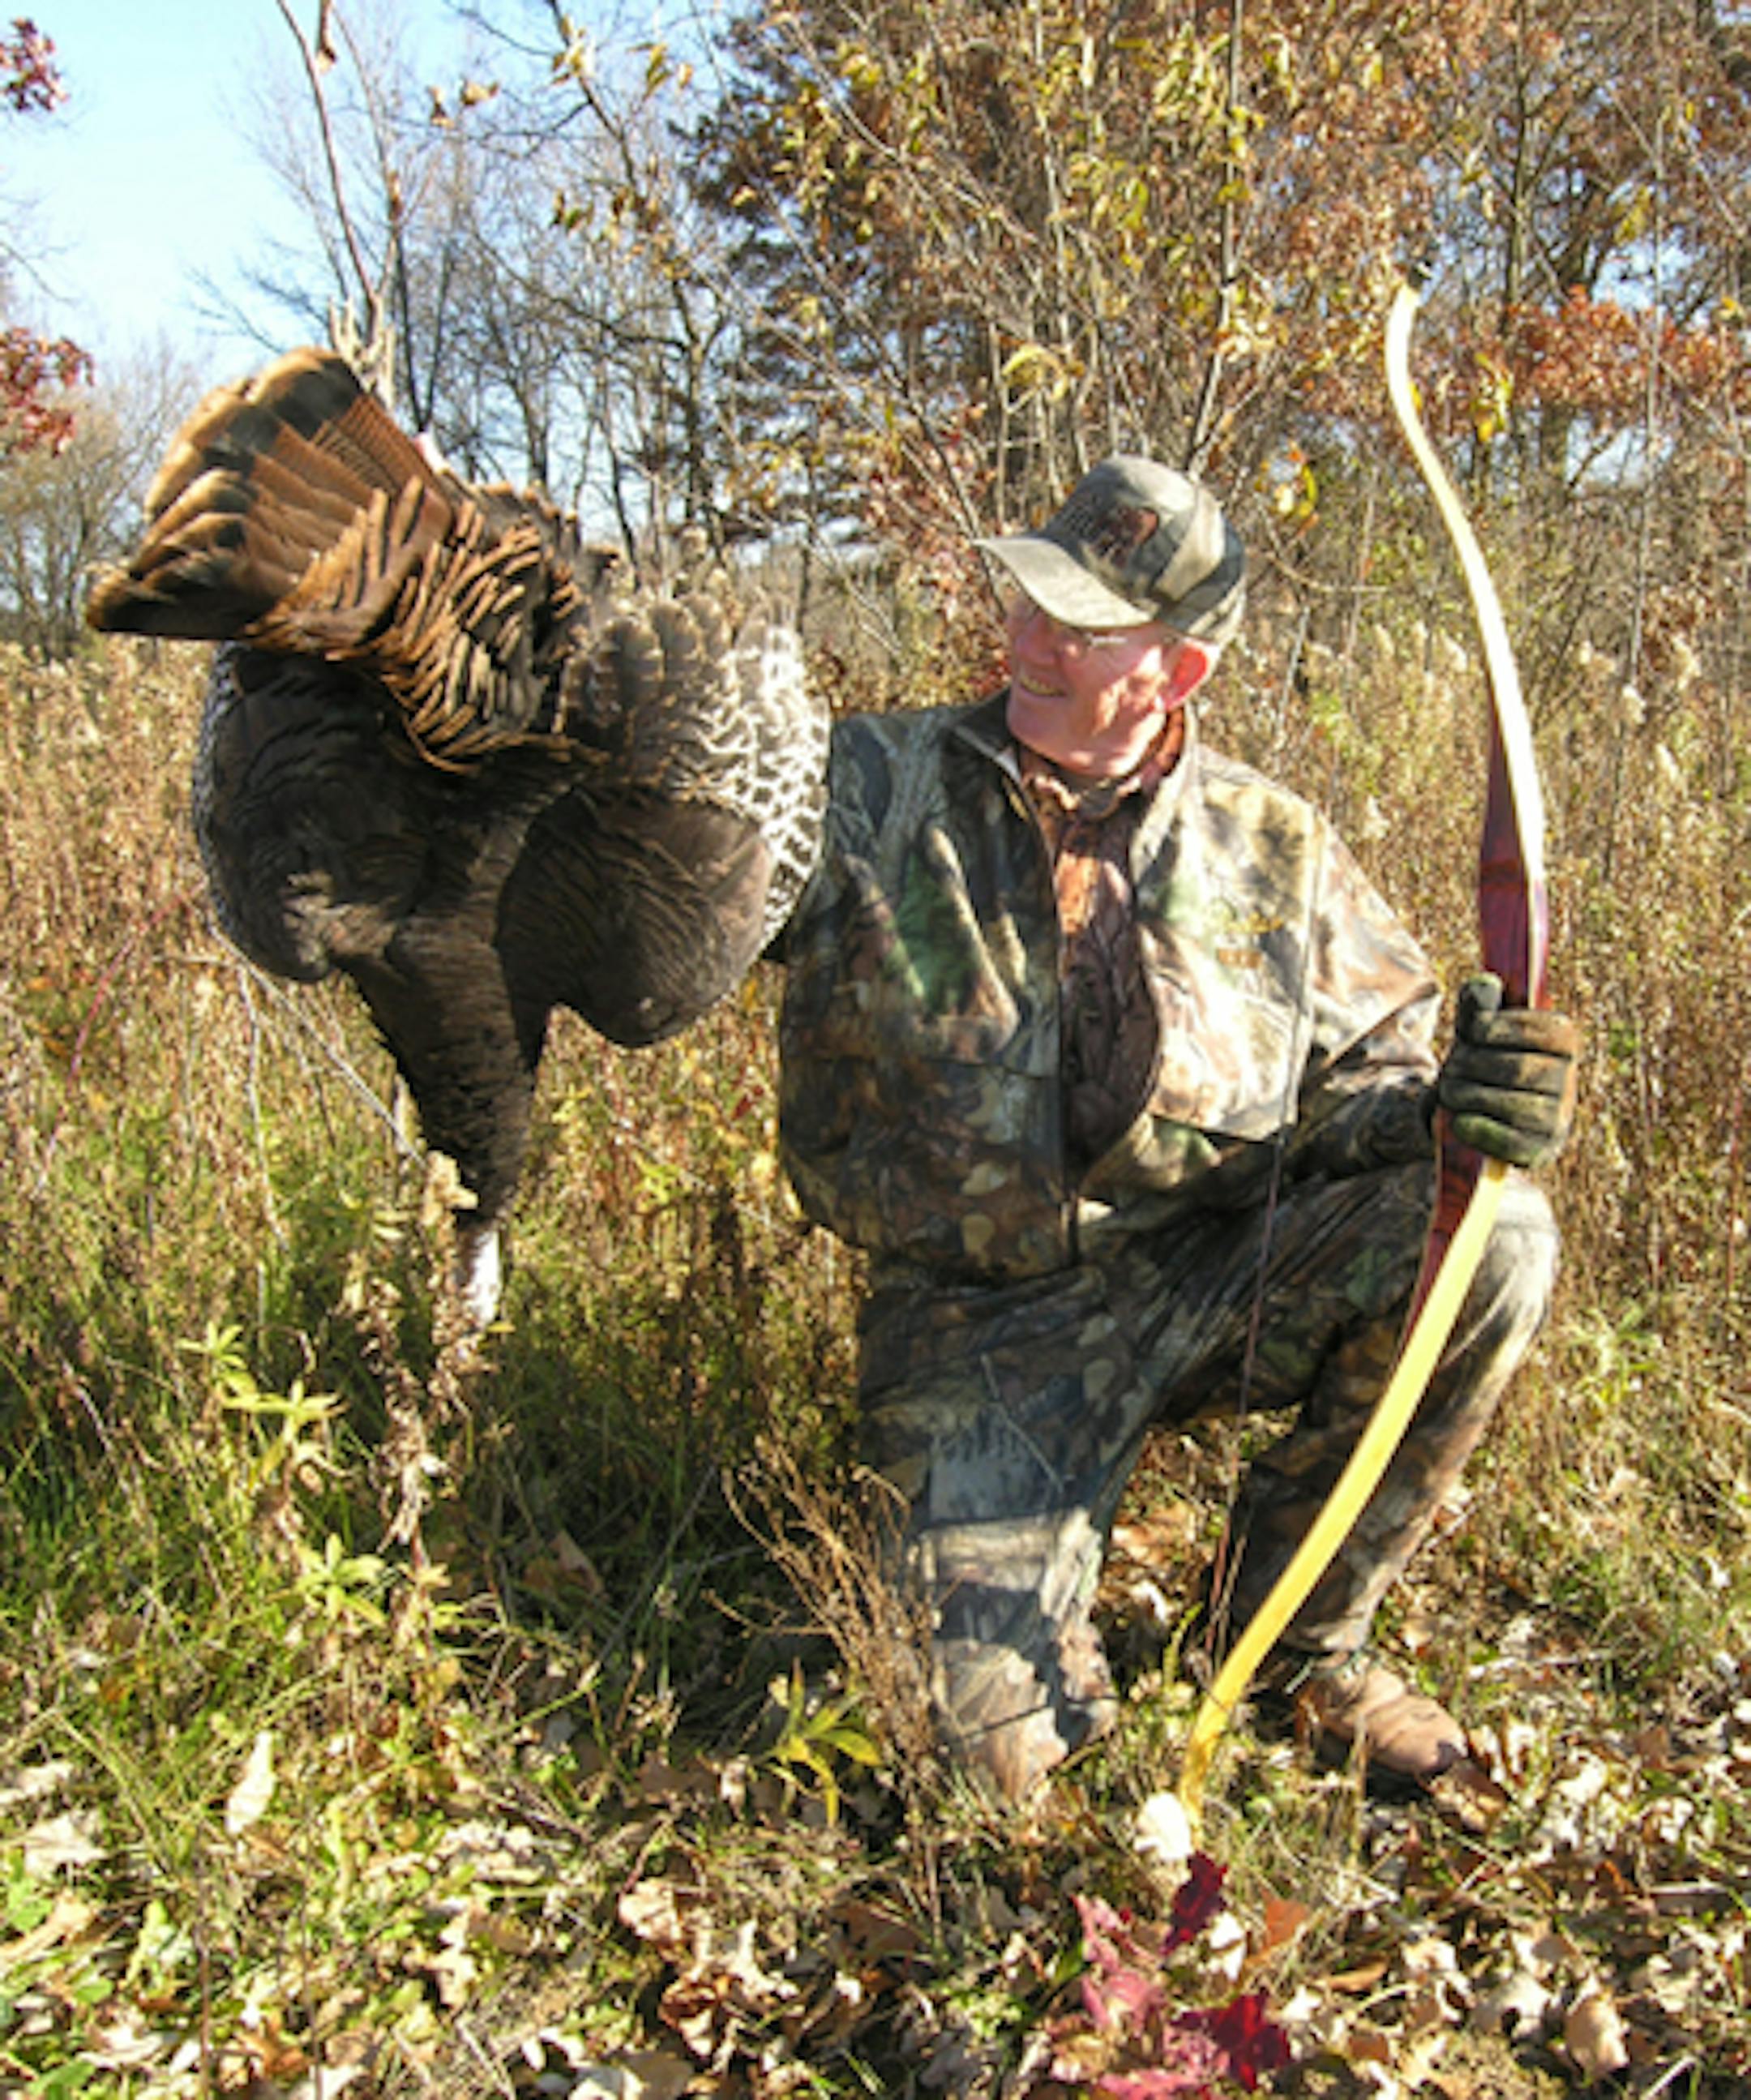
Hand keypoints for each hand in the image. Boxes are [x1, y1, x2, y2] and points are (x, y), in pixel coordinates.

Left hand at [1437, 973, 1578, 1168]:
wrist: (1476, 1111)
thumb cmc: (1480, 1060)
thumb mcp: (1476, 1030)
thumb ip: (1478, 1004)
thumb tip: (1484, 985)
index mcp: (1563, 1040)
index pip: (1534, 1030)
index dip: (1492, 1028)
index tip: (1470, 1031)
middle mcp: (1568, 1080)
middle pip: (1516, 1068)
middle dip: (1471, 1065)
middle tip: (1450, 1067)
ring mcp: (1558, 1118)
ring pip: (1511, 1103)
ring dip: (1467, 1095)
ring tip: (1451, 1090)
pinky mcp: (1539, 1150)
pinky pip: (1509, 1141)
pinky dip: (1477, 1129)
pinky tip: (1459, 1122)